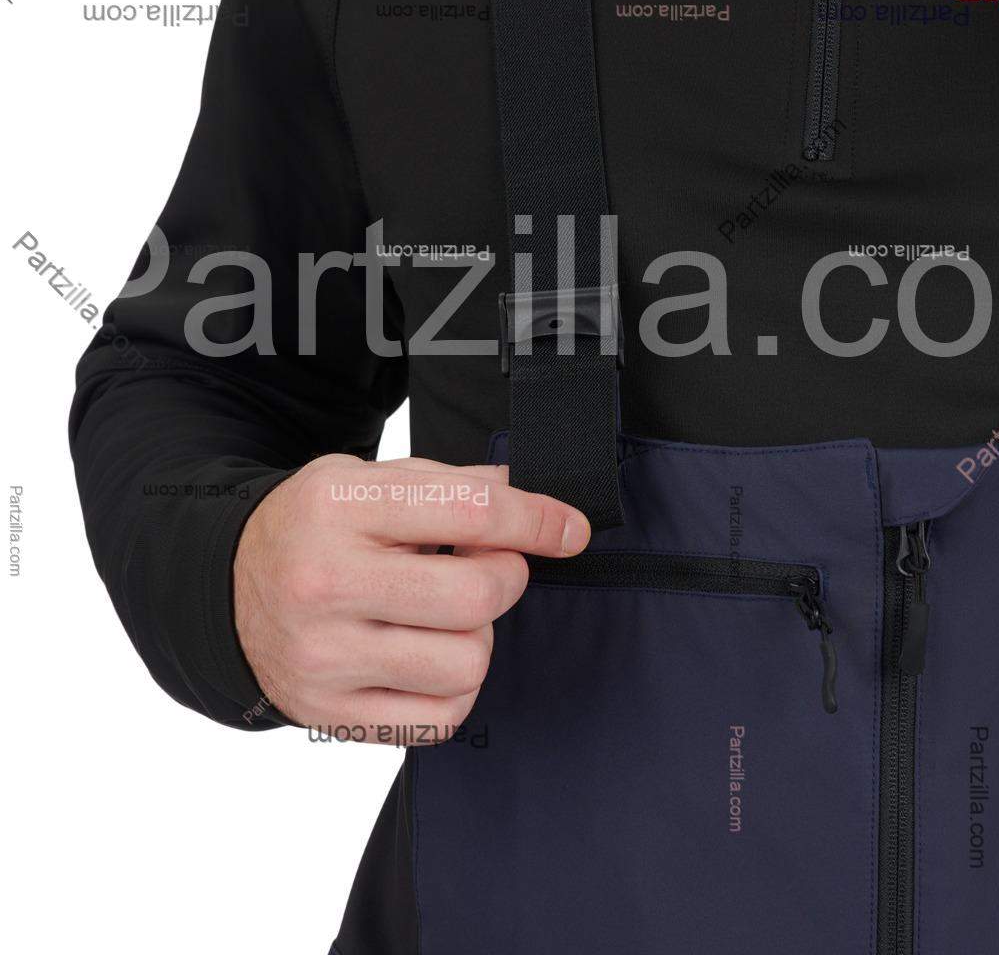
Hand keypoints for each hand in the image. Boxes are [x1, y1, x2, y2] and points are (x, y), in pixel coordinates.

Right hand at [233, 455, 588, 743]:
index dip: (537, 520)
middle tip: (484, 566)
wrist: (229, 588)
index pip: (469, 512)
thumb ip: (453, 484)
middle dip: (505, 577)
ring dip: (478, 636)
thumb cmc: (314, 528)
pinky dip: (454, 688)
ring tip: (445, 615)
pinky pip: (440, 718)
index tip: (571, 529)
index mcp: (340, 508)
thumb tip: (535, 502)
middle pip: (477, 595)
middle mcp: (326, 584)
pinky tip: (428, 655)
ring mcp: (325, 657)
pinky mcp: (331, 715)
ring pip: (466, 663)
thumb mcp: (368, 479)